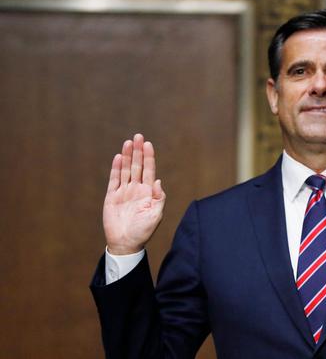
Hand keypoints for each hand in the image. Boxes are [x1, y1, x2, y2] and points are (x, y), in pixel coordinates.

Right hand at [103, 134, 165, 254]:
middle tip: (138, 136)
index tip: (148, 144)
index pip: (149, 170)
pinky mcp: (112, 196)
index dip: (149, 157)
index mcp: (148, 192)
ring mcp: (124, 192)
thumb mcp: (156, 215)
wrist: (126, 243)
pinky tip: (118, 157)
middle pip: (137, 166)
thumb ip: (159, 198)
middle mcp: (136, 189)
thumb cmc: (143, 231)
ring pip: (126, 170)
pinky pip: (114, 180)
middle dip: (138, 151)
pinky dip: (116, 168)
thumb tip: (158, 181)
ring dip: (127, 156)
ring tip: (128, 142)